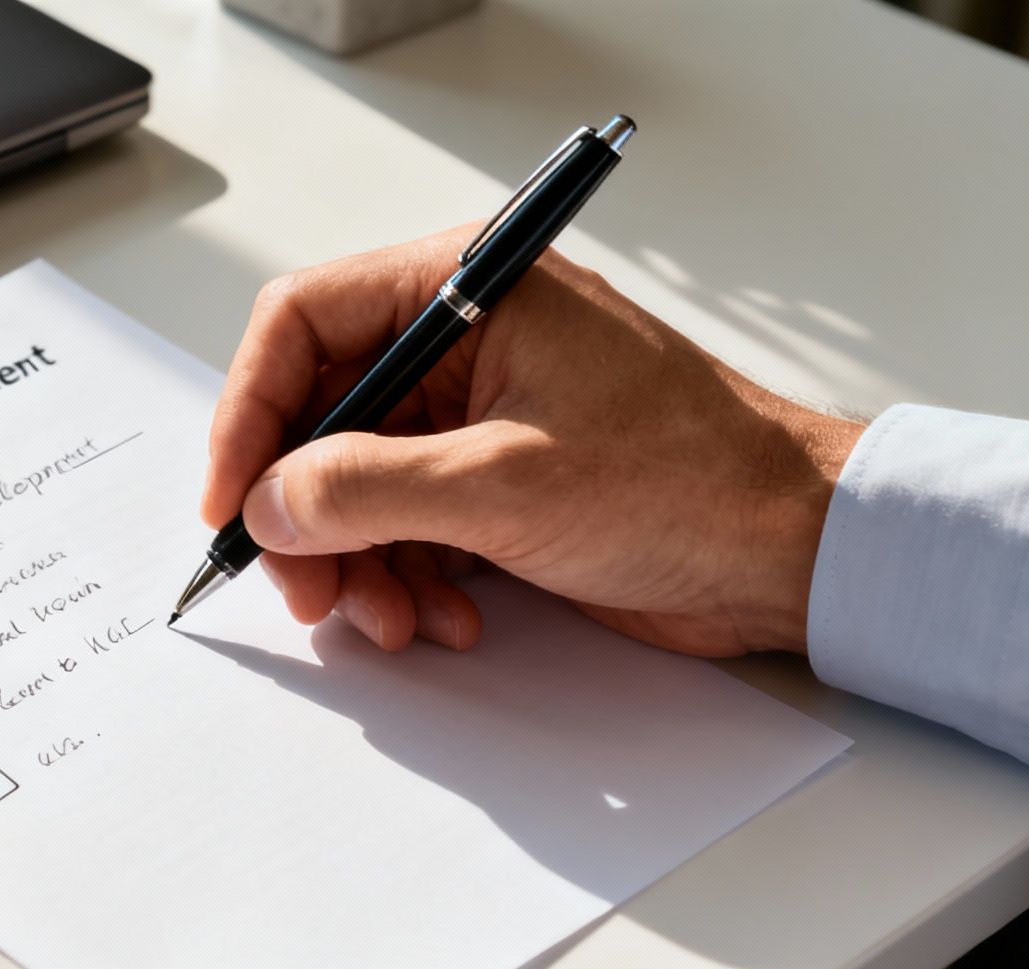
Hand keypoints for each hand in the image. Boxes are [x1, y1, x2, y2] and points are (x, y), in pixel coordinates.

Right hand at [203, 228, 865, 656]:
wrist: (796, 554)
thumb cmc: (690, 483)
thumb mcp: (504, 485)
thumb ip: (365, 488)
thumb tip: (266, 502)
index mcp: (470, 289)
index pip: (302, 324)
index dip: (249, 415)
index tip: (232, 502)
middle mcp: (465, 339)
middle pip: (321, 416)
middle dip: (305, 513)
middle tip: (305, 589)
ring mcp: (478, 414)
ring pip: (355, 483)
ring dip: (358, 562)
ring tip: (392, 620)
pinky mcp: (495, 480)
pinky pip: (406, 525)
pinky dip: (408, 579)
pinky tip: (448, 619)